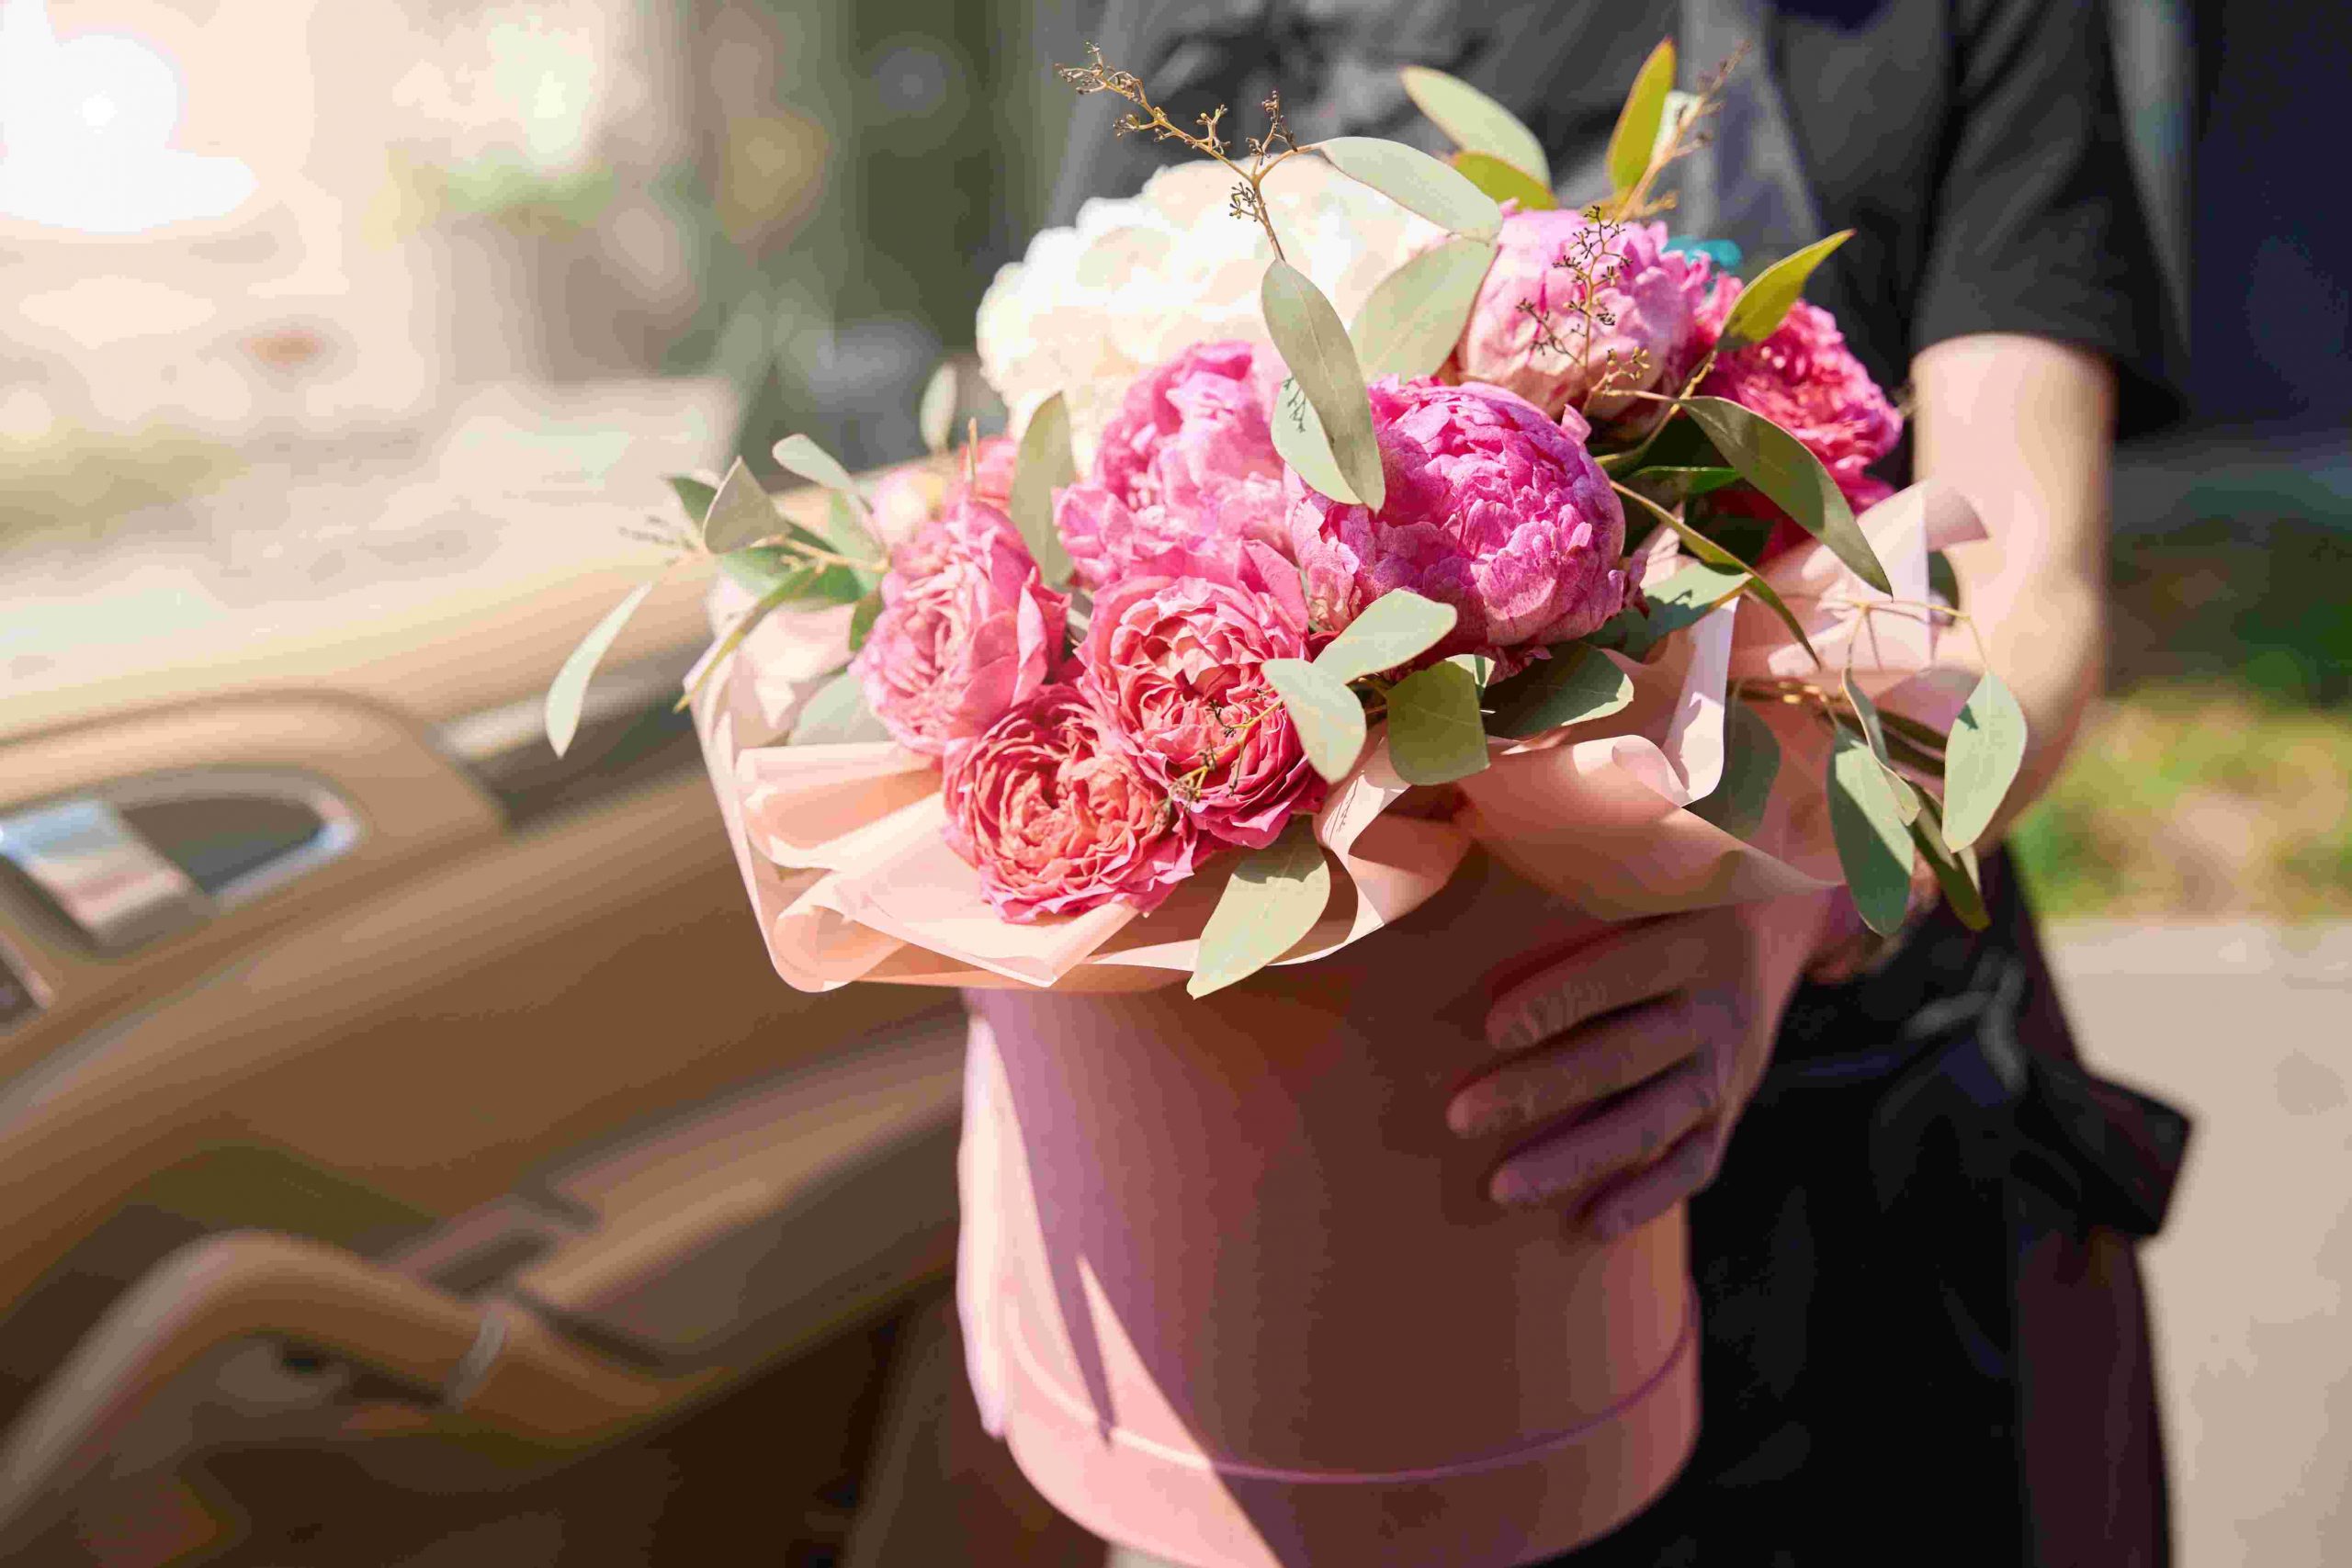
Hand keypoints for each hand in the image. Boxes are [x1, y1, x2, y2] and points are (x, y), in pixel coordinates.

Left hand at [1448, 891, 1838, 1236]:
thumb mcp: (1654, 860)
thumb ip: (1589, 859)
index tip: (1490, 1026)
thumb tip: (1484, 827)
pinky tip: (1587, 1229)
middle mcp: (1717, 1006)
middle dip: (1540, 1091)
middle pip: (1624, 1057)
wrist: (1780, 924)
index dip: (1559, 999)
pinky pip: (1693, 1165)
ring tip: (1500, 1189)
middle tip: (1460, 1118)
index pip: (1621, 972)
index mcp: (1694, 937)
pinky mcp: (1731, 1109)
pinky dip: (1645, 1200)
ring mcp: (1729, 1066)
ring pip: (1652, 1123)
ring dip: (1576, 1161)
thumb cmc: (1671, 886)